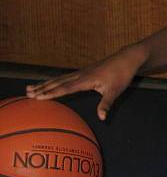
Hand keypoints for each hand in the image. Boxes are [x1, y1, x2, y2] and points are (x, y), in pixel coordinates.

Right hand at [26, 46, 144, 120]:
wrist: (127, 58)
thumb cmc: (122, 75)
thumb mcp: (116, 91)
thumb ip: (107, 104)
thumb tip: (102, 118)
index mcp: (87, 79)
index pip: (66, 87)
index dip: (52, 93)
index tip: (38, 97)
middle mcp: (82, 74)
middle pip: (59, 82)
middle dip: (43, 88)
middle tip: (27, 93)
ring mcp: (83, 71)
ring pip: (60, 78)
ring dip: (46, 83)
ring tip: (31, 87)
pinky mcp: (85, 71)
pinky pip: (66, 76)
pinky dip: (55, 80)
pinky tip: (50, 83)